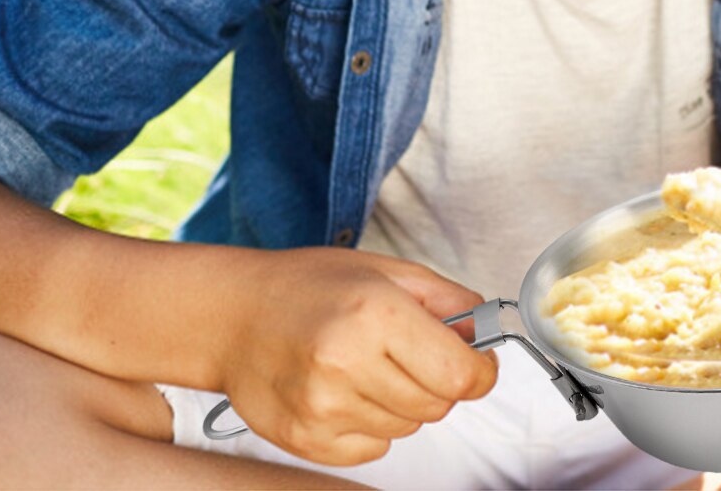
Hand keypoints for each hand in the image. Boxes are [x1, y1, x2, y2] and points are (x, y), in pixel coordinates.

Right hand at [216, 248, 497, 466]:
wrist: (235, 315)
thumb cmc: (311, 286)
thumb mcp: (387, 270)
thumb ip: (447, 300)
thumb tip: (485, 331)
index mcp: (376, 312)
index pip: (458, 374)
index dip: (480, 371)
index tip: (479, 363)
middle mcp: (348, 363)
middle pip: (437, 405)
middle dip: (438, 382)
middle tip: (412, 354)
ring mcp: (324, 407)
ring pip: (407, 428)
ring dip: (403, 402)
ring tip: (369, 366)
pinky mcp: (306, 439)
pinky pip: (372, 450)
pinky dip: (372, 426)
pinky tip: (346, 390)